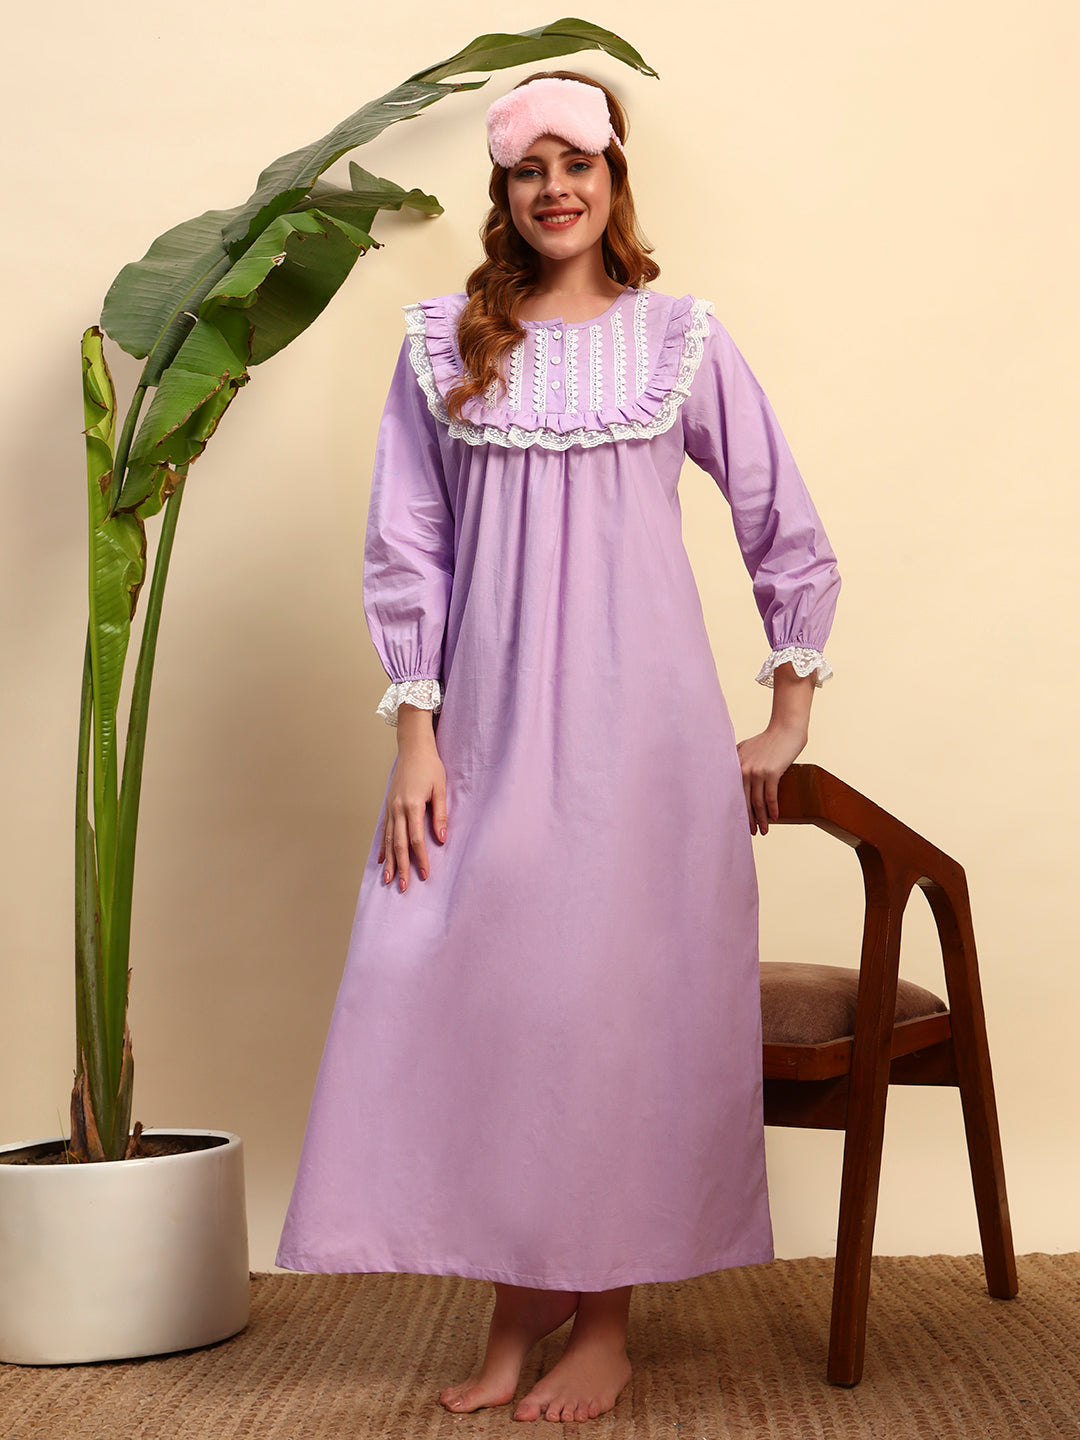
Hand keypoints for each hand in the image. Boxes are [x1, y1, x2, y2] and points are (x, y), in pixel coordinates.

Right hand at [378, 706, 446, 891]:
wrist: (413, 748)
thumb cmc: (430, 767)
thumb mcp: (441, 789)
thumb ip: (440, 815)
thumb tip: (442, 840)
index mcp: (413, 805)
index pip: (416, 839)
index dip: (420, 858)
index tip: (424, 874)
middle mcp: (398, 809)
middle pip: (399, 844)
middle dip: (401, 866)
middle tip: (403, 886)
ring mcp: (391, 808)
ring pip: (389, 840)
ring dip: (389, 861)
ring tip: (388, 879)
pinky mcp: (388, 806)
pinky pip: (384, 830)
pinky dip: (383, 846)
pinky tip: (381, 860)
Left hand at [736, 720, 806, 835]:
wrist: (785, 728)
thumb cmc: (768, 739)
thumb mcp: (746, 747)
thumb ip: (737, 760)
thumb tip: (731, 776)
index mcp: (735, 765)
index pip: (732, 792)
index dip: (735, 809)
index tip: (737, 822)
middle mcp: (743, 770)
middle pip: (743, 800)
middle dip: (747, 819)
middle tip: (750, 833)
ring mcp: (757, 772)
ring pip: (757, 802)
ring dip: (761, 819)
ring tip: (763, 831)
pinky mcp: (772, 773)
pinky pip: (770, 796)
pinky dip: (772, 809)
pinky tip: (774, 818)